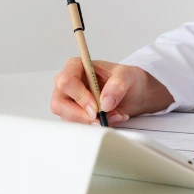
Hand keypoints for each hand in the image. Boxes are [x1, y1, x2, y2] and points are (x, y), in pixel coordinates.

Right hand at [50, 58, 172, 123]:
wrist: (134, 93)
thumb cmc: (127, 79)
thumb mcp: (128, 76)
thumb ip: (118, 85)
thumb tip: (105, 102)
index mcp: (76, 66)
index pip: (66, 81)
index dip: (79, 97)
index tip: (97, 108)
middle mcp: (68, 84)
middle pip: (59, 104)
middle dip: (81, 115)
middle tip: (101, 119)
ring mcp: (69, 101)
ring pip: (67, 118)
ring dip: (92, 122)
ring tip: (116, 116)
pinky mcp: (75, 115)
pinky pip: (78, 126)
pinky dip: (96, 126)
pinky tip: (113, 119)